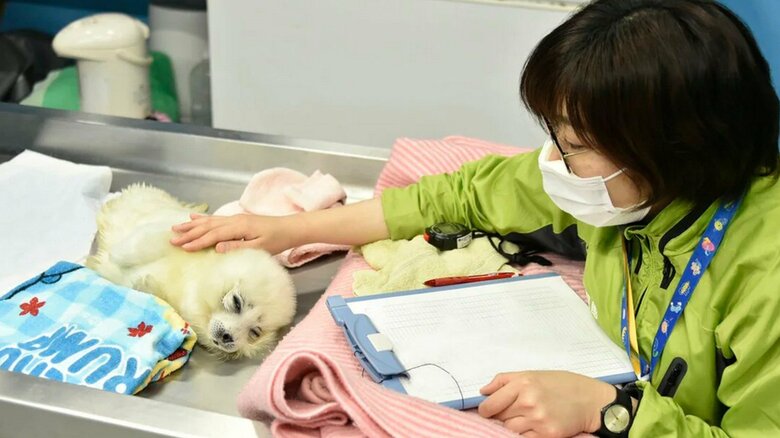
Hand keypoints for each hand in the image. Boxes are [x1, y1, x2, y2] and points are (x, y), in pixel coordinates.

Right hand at [170, 213, 296, 254]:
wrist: (290, 228)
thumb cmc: (277, 240)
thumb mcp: (260, 248)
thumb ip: (237, 247)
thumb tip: (216, 248)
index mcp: (239, 228)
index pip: (213, 236)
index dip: (197, 242)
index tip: (182, 247)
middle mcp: (234, 220)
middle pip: (207, 227)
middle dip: (189, 233)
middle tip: (172, 239)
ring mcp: (235, 218)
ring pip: (209, 221)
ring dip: (192, 225)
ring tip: (176, 227)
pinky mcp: (237, 219)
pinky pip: (216, 218)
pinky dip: (203, 218)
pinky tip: (193, 217)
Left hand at [478, 371, 615, 437]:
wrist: (590, 400)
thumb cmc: (561, 384)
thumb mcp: (532, 374)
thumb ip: (504, 380)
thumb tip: (483, 391)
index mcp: (523, 384)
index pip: (491, 404)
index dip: (486, 410)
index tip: (487, 411)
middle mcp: (529, 402)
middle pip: (499, 418)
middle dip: (501, 416)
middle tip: (512, 412)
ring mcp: (538, 420)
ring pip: (510, 430)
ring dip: (513, 426)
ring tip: (525, 418)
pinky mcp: (548, 435)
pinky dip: (525, 434)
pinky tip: (533, 426)